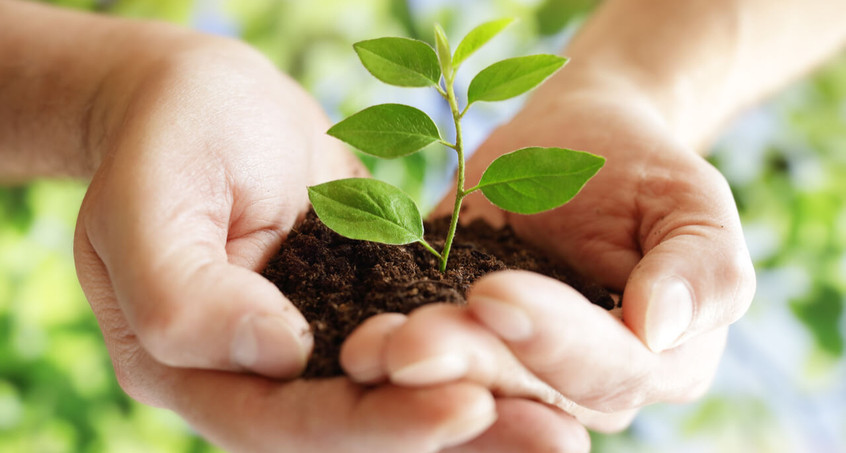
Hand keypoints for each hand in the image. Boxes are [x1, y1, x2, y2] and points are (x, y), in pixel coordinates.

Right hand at [71, 38, 518, 451]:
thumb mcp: (148, 200)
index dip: (379, 425)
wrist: (202, 99)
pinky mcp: (349, 308)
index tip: (470, 405)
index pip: (287, 422)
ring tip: (562, 424)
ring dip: (479, 411)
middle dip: (451, 436)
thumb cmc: (166, 134)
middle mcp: (250, 376)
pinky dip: (467, 360)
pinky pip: (411, 346)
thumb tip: (278, 359)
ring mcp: (304, 345)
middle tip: (554, 440)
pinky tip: (535, 369)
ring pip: (392, 399)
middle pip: (355, 430)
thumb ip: (185, 293)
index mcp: (186, 368)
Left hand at [341, 84, 755, 434]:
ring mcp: (518, 371)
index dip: (554, 339)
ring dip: (417, 373)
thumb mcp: (690, 201)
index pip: (607, 369)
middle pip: (526, 389)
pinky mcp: (464, 345)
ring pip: (469, 385)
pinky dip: (389, 354)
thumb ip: (703, 268)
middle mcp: (583, 386)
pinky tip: (349, 343)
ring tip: (367, 350)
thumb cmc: (640, 168)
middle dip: (466, 363)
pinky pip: (427, 358)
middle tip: (407, 345)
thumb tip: (660, 328)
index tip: (495, 292)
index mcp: (658, 363)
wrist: (577, 147)